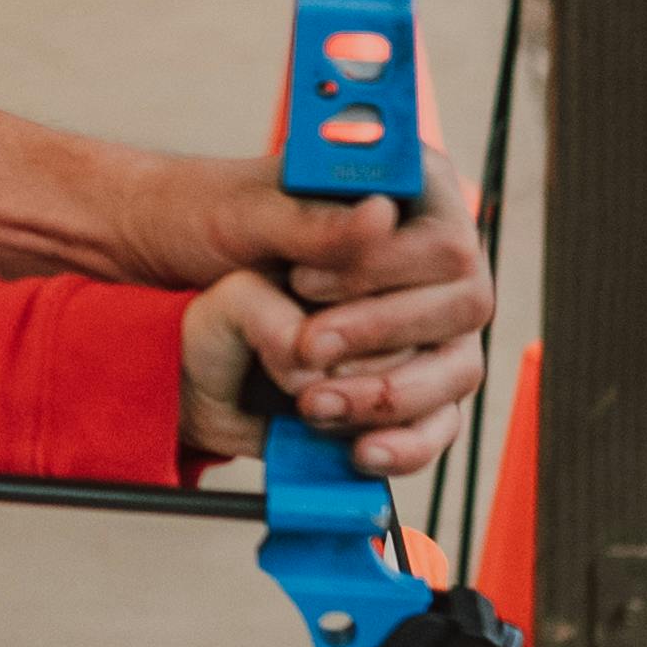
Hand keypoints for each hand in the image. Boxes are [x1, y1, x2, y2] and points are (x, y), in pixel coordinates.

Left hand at [136, 164, 490, 482]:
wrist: (180, 290)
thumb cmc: (214, 227)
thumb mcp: (244, 215)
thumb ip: (311, 221)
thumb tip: (380, 218)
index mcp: (407, 194)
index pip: (444, 236)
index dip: (385, 267)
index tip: (305, 285)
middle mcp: (434, 261)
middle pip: (465, 303)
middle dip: (382, 333)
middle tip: (306, 347)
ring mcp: (431, 326)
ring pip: (458, 368)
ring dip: (390, 393)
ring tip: (312, 405)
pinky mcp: (415, 383)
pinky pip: (439, 422)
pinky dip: (407, 444)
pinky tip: (361, 452)